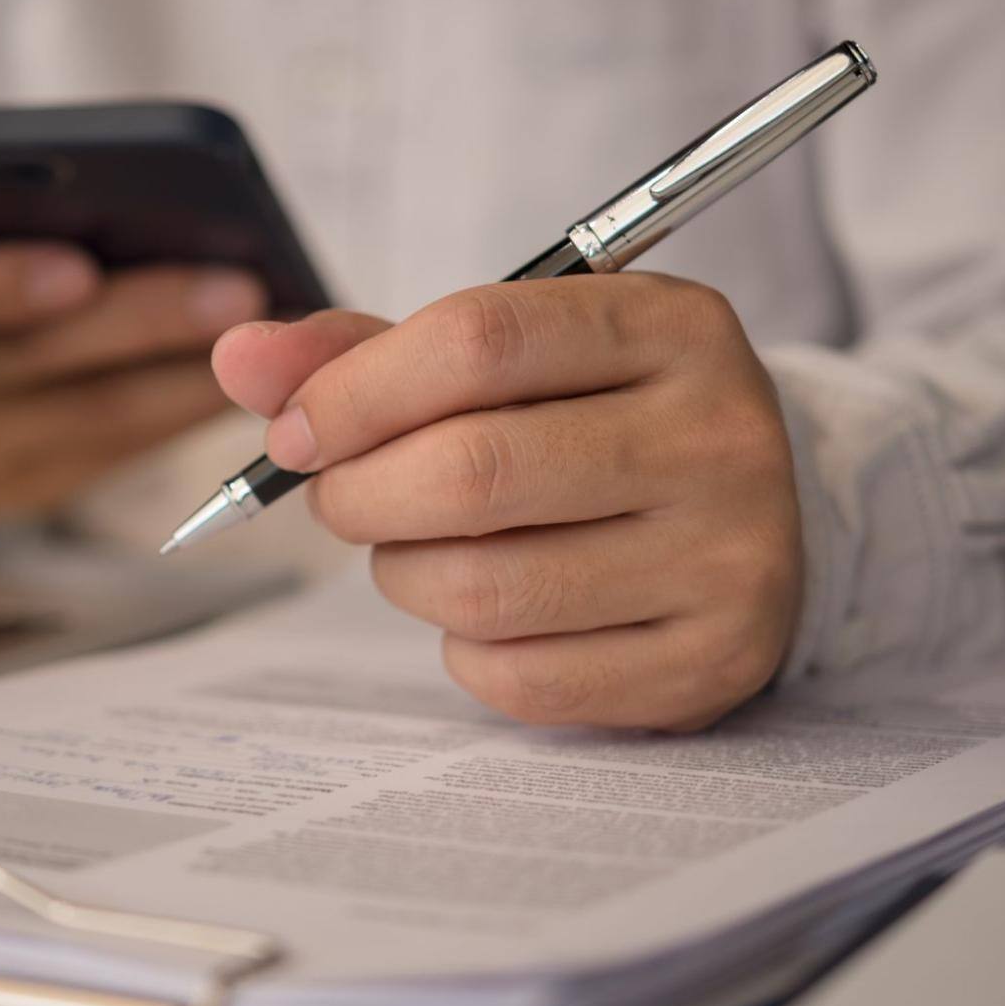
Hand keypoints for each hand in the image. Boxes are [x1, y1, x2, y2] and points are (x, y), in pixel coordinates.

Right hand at [0, 208, 264, 520]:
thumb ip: (5, 218)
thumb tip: (148, 199)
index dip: (0, 284)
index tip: (77, 268)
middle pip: (42, 359)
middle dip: (147, 321)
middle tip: (240, 288)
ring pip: (97, 417)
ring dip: (193, 374)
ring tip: (270, 331)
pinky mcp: (26, 491)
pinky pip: (121, 452)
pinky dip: (187, 409)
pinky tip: (249, 373)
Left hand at [211, 274, 801, 728]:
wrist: (766, 513)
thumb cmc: (600, 419)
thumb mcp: (515, 354)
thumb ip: (370, 351)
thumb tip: (238, 358)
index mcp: (671, 327)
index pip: (478, 342)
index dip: (354, 392)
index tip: (295, 430)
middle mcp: (719, 436)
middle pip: (472, 470)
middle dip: (359, 493)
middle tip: (340, 497)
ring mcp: (728, 557)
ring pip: (481, 587)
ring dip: (402, 574)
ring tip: (414, 550)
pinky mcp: (709, 662)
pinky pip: (520, 677)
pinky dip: (462, 650)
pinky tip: (485, 612)